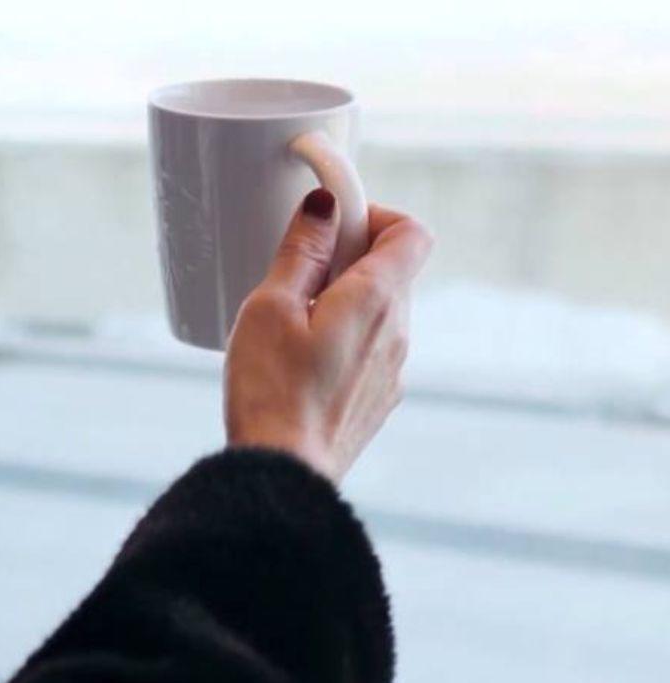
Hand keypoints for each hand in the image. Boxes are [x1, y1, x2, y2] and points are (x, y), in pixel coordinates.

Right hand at [225, 189, 432, 481]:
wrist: (284, 476)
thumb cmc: (271, 390)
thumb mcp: (270, 307)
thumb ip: (301, 252)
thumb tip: (324, 206)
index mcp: (377, 300)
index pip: (411, 232)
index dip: (375, 214)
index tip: (332, 223)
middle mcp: (399, 333)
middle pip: (392, 271)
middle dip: (349, 258)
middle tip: (296, 273)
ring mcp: (393, 372)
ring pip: (380, 313)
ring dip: (344, 302)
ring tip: (290, 324)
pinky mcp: (378, 401)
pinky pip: (370, 351)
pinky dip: (344, 340)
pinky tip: (298, 363)